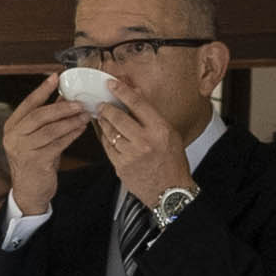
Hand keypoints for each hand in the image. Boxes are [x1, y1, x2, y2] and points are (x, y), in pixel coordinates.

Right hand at [2, 74, 88, 216]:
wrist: (29, 191)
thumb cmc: (35, 161)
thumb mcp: (37, 137)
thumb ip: (47, 118)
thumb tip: (64, 96)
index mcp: (12, 126)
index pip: (28, 104)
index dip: (42, 89)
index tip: (56, 77)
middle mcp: (13, 137)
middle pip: (39, 116)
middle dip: (61, 107)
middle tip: (79, 102)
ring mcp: (23, 150)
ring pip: (50, 130)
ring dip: (70, 121)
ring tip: (84, 115)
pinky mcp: (36, 161)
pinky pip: (57, 144)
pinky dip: (71, 135)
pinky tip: (80, 129)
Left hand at [94, 86, 191, 210]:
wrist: (170, 192)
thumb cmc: (173, 163)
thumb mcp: (170, 135)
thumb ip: (152, 117)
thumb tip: (137, 96)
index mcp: (160, 130)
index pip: (137, 104)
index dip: (122, 91)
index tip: (112, 84)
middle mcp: (145, 141)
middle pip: (118, 117)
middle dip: (107, 107)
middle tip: (102, 103)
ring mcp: (131, 155)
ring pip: (110, 132)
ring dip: (104, 122)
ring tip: (103, 116)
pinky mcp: (121, 166)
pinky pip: (107, 147)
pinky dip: (105, 138)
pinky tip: (106, 134)